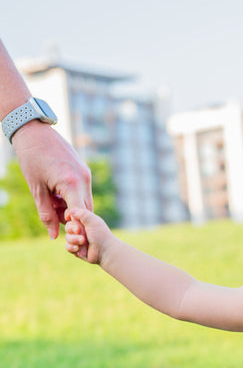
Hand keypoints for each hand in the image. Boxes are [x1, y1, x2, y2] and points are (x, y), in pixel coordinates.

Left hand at [13, 122, 92, 243]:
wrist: (33, 131)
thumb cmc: (32, 159)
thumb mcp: (36, 190)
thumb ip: (46, 214)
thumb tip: (54, 235)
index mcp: (72, 184)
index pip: (79, 215)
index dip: (73, 228)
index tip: (64, 235)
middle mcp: (84, 179)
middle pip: (86, 211)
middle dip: (72, 218)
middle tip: (53, 218)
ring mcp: (86, 173)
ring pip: (85, 201)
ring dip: (71, 207)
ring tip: (51, 201)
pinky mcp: (84, 169)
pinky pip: (83, 190)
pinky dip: (72, 197)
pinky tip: (55, 192)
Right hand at [65, 207, 110, 264]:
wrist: (105, 251)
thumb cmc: (100, 234)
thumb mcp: (92, 220)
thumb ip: (82, 213)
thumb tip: (71, 210)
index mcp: (84, 221)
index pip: (71, 216)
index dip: (69, 216)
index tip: (68, 217)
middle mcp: (80, 230)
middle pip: (68, 227)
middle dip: (72, 229)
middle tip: (78, 231)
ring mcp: (78, 240)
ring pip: (67, 237)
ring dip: (74, 239)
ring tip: (83, 241)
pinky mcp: (76, 249)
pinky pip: (68, 247)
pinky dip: (72, 247)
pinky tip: (78, 248)